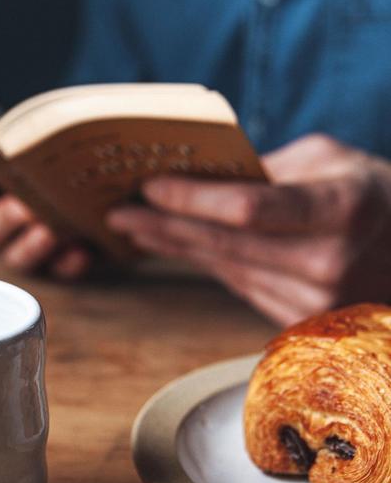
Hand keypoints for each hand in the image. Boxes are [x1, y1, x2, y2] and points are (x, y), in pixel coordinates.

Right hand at [0, 158, 91, 278]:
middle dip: (3, 217)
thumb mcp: (65, 146)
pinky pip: (57, 272)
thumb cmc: (70, 159)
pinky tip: (82, 251)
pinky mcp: (55, 268)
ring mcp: (21, 250)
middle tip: (22, 207)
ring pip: (15, 257)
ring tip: (50, 232)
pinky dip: (67, 263)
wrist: (103, 197)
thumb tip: (76, 154)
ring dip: (30, 246)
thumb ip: (64, 147)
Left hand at [106, 134, 390, 325]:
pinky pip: (239, 285)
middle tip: (117, 213)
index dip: (192, 199)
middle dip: (164, 226)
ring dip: (175, 247)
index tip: (149, 185)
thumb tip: (201, 179)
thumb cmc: (374, 194)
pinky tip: (174, 248)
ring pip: (225, 269)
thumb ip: (269, 169)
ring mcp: (316, 301)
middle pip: (226, 245)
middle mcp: (329, 263)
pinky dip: (204, 264)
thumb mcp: (333, 160)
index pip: (248, 208)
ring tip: (134, 228)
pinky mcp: (302, 322)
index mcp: (341, 209)